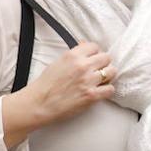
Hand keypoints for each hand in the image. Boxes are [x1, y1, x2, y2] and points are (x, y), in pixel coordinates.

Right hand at [1, 42, 116, 146]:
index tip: (93, 59)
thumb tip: (85, 47)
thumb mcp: (58, 62)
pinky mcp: (91, 95)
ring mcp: (88, 80)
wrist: (39, 104)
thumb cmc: (45, 85)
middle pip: (106, 58)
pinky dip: (107, 91)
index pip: (95, 46)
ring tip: (100, 81)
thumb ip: (74, 55)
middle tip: (98, 71)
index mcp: (73, 55)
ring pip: (112, 72)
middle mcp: (82, 66)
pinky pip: (110, 89)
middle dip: (103, 64)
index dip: (95, 54)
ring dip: (108, 76)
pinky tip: (100, 92)